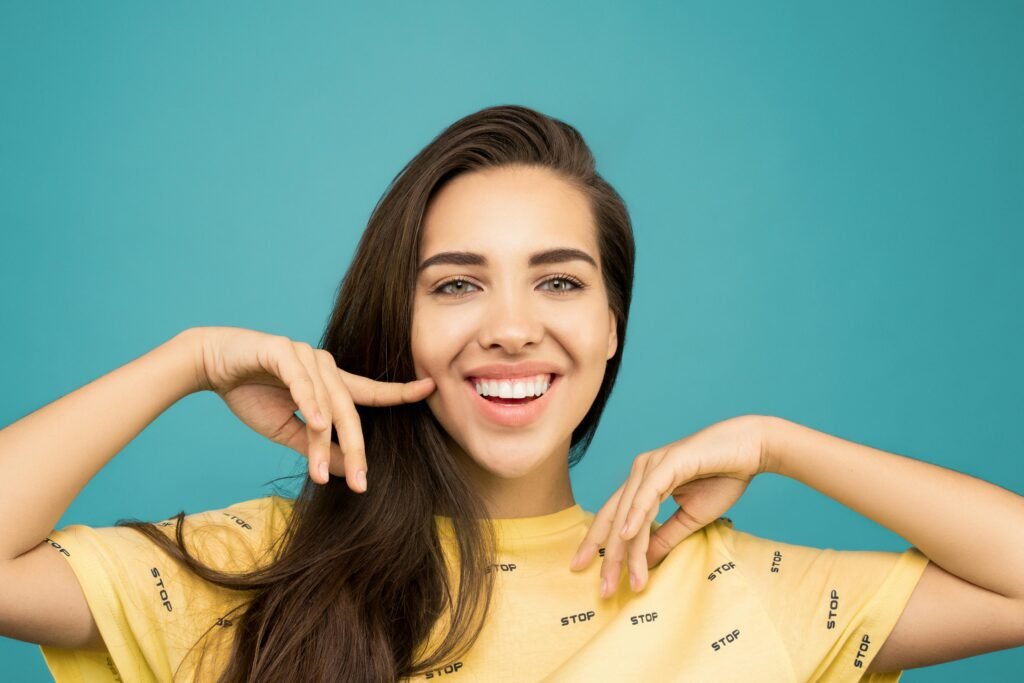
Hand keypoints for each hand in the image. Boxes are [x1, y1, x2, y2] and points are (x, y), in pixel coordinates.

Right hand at [191, 326, 435, 492]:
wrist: (210, 364)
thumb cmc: (251, 393)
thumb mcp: (289, 429)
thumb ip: (318, 446)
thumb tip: (349, 470)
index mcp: (330, 382)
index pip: (371, 392)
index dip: (400, 393)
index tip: (431, 389)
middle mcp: (324, 365)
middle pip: (350, 410)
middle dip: (356, 449)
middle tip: (361, 483)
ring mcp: (305, 355)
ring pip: (324, 402)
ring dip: (322, 440)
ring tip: (320, 472)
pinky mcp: (281, 351)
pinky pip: (302, 380)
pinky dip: (309, 401)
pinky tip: (315, 423)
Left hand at [569, 415, 769, 597]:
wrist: (751, 450)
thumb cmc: (722, 478)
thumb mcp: (689, 518)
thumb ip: (664, 538)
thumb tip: (643, 564)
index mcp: (642, 482)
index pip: (614, 518)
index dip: (598, 545)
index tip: (587, 573)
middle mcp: (640, 471)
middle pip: (614, 518)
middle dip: (607, 556)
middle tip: (603, 590)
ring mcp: (651, 465)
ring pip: (629, 513)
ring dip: (625, 549)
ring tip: (621, 579)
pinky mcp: (667, 463)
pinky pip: (647, 494)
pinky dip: (636, 516)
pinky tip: (628, 537)